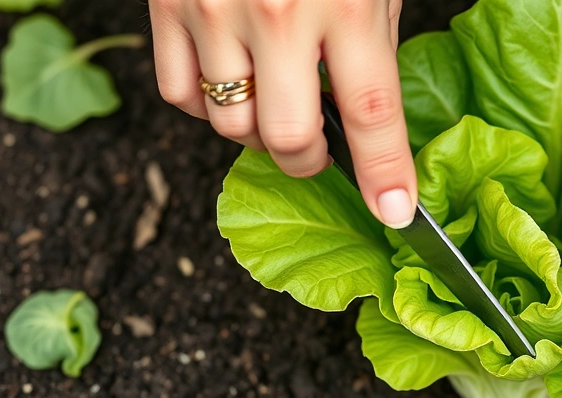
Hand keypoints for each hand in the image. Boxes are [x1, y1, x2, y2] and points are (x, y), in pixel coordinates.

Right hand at [148, 0, 416, 227]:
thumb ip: (371, 42)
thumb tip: (370, 119)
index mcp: (343, 3)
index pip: (371, 112)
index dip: (385, 173)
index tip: (396, 212)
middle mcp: (275, 13)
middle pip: (288, 137)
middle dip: (310, 161)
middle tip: (320, 151)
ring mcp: (212, 11)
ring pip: (231, 125)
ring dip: (259, 133)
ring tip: (275, 101)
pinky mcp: (165, 5)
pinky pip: (179, 96)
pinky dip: (206, 107)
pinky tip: (230, 82)